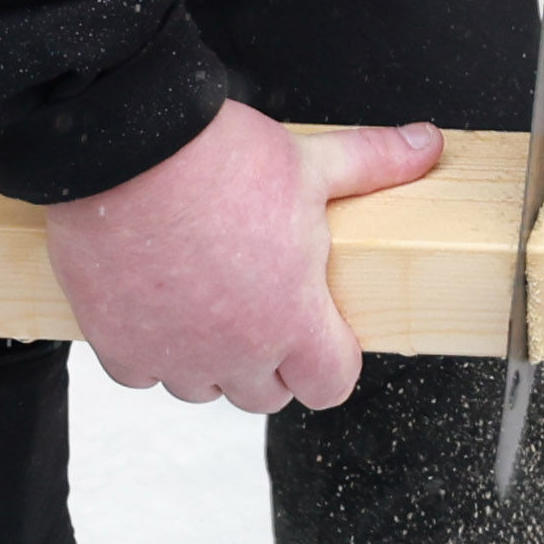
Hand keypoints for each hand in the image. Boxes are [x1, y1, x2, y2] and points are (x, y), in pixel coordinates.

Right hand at [31, 105, 449, 409]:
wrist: (126, 150)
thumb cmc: (215, 160)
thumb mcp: (312, 160)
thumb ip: (375, 163)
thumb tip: (425, 147)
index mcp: (292, 320)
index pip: (330, 385)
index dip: (333, 360)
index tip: (326, 332)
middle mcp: (234, 353)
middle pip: (267, 396)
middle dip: (274, 361)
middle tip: (265, 306)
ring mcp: (173, 356)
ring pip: (203, 389)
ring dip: (211, 360)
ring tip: (211, 303)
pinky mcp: (119, 346)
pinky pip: (142, 376)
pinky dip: (151, 351)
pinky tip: (159, 307)